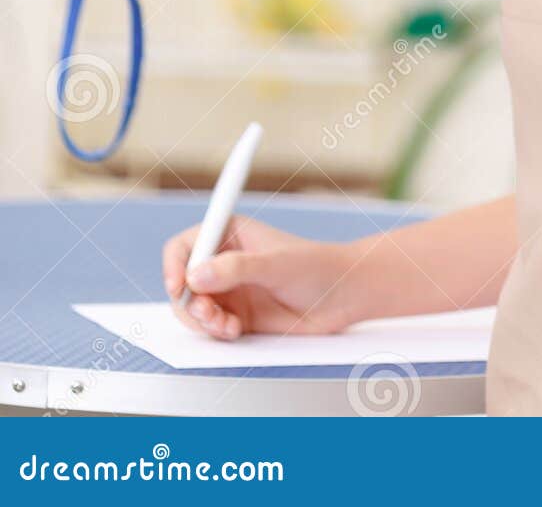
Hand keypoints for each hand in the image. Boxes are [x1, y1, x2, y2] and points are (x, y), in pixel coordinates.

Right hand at [162, 213, 359, 339]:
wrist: (341, 297)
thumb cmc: (316, 267)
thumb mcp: (275, 264)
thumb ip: (235, 268)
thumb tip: (196, 274)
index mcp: (230, 233)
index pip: (185, 245)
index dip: (174, 265)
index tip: (178, 286)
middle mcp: (225, 261)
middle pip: (183, 282)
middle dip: (190, 301)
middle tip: (209, 314)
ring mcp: (230, 290)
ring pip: (193, 308)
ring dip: (202, 320)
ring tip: (226, 325)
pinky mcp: (237, 315)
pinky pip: (210, 327)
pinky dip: (215, 332)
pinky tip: (234, 331)